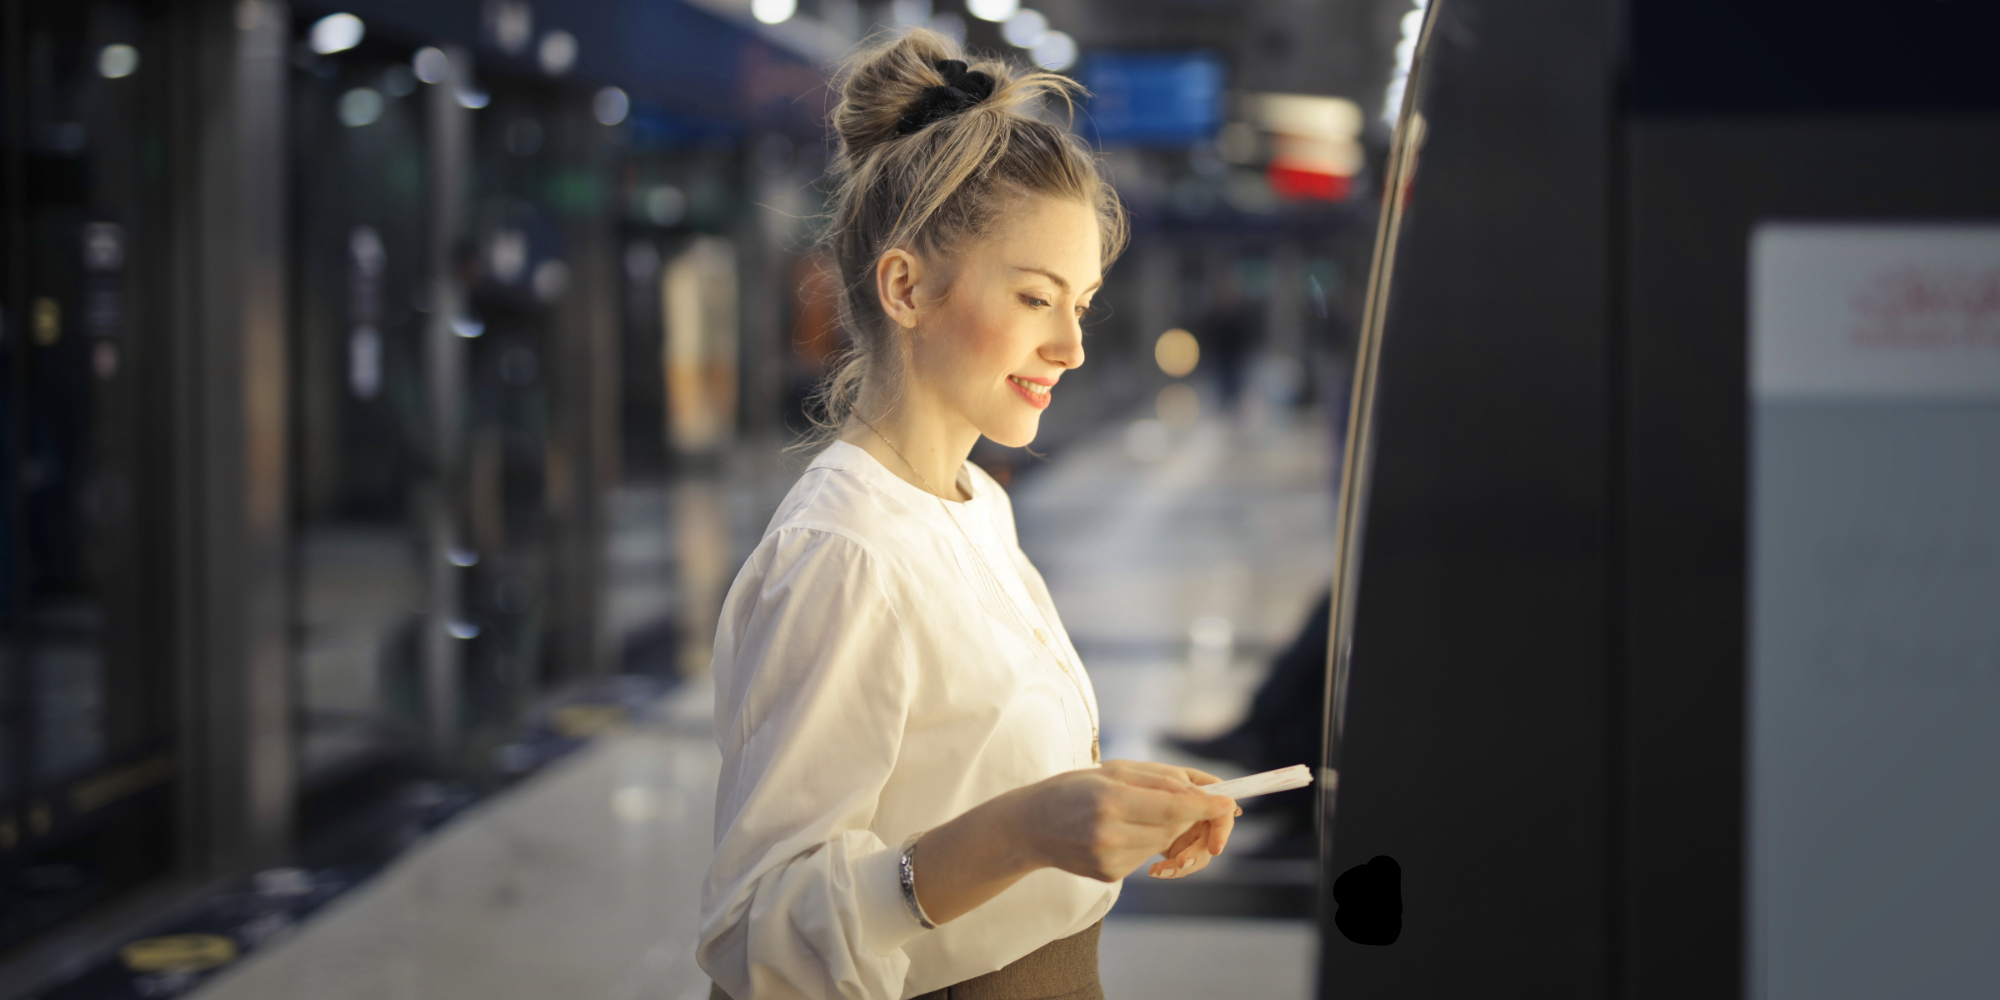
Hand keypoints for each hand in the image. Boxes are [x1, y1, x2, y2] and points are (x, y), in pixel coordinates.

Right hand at [1014, 760, 1237, 882]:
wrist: (1029, 826)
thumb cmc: (1073, 789)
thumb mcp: (1114, 770)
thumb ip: (1162, 780)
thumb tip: (1208, 794)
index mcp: (1110, 800)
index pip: (1173, 808)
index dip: (1206, 807)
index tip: (1229, 803)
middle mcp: (1110, 834)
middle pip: (1173, 828)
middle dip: (1186, 814)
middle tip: (1186, 801)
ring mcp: (1109, 860)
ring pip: (1162, 843)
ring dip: (1164, 827)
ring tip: (1134, 811)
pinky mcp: (1109, 876)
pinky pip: (1145, 856)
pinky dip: (1144, 841)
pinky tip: (1118, 830)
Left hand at [1146, 766, 1239, 879]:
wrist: (1129, 797)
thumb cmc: (1151, 781)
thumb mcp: (1166, 780)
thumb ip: (1184, 789)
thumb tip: (1205, 800)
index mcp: (1207, 799)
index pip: (1223, 814)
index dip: (1222, 831)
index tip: (1215, 848)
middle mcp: (1202, 819)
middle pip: (1211, 841)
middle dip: (1197, 855)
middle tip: (1181, 863)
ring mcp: (1190, 836)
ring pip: (1196, 858)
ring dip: (1181, 867)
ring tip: (1159, 870)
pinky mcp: (1176, 850)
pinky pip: (1178, 865)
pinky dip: (1168, 869)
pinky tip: (1155, 870)